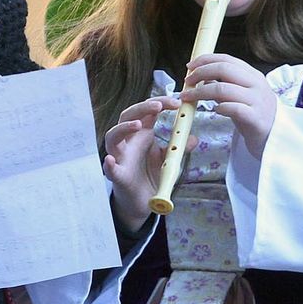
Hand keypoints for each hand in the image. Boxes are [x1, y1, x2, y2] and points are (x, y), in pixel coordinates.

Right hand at [103, 95, 180, 230]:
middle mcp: (129, 142)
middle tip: (159, 106)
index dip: (160, 102)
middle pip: (128, 116)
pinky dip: (109, 165)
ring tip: (138, 125)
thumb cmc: (151, 175)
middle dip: (142, 108)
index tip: (177, 102)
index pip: (147, 111)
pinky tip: (110, 160)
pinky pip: (111, 169)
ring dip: (123, 128)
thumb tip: (193, 139)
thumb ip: (178, 147)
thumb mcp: (169, 160)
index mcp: (142, 134)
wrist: (143, 202)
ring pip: (113, 136)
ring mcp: (121, 157)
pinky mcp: (118, 176)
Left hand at [182, 53, 277, 155]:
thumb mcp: (242, 96)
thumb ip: (225, 85)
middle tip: (187, 81)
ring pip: (223, 88)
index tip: (190, 66)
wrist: (276, 139)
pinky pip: (233, 108)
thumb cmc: (255, 116)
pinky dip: (219, 107)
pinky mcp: (256, 119)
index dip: (206, 60)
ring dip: (200, 92)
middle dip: (200, 73)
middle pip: (224, 69)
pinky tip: (214, 111)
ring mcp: (257, 101)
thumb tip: (203, 77)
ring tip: (189, 98)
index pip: (227, 59)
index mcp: (253, 76)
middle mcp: (256, 85)